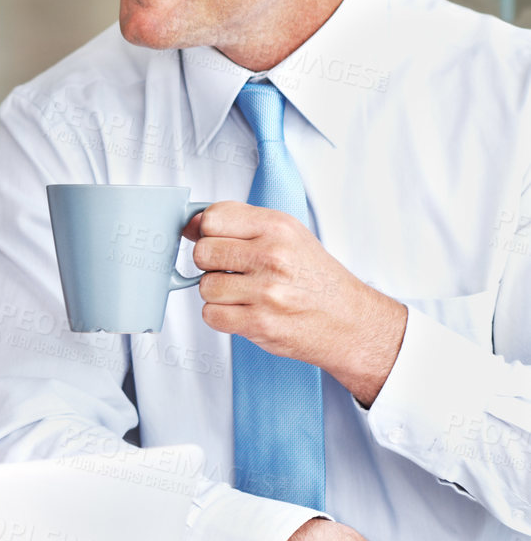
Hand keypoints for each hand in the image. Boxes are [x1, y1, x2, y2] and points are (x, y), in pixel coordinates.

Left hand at [185, 202, 406, 405]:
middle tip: (234, 272)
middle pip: (202, 252)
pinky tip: (244, 311)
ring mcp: (266, 291)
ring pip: (204, 286)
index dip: (210, 232)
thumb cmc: (315, 278)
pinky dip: (222, 316)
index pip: (213, 217)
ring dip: (218, 294)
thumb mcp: (286, 236)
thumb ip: (238, 224)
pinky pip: (211, 315)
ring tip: (245, 293)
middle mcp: (272, 256)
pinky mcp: (259, 322)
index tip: (221, 242)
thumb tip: (191, 224)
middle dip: (211, 265)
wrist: (349, 321)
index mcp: (278, 227)